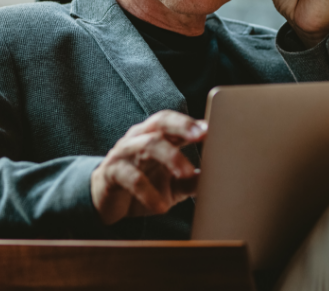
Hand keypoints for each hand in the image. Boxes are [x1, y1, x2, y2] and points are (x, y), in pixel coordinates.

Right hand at [90, 111, 205, 224]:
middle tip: (201, 135)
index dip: (191, 123)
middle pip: (160, 123)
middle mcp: (140, 138)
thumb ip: (194, 181)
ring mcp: (124, 153)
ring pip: (147, 145)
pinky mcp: (111, 173)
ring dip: (170, 157)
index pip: (173, 121)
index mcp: (157, 136)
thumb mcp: (174, 186)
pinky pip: (131, 177)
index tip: (212, 128)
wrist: (107, 203)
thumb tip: (221, 181)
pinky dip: (148, 192)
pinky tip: (162, 207)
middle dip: (181, 126)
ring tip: (187, 173)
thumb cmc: (145, 186)